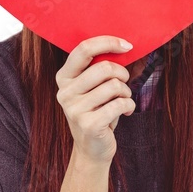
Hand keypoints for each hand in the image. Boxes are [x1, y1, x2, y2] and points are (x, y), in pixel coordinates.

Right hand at [55, 36, 135, 165]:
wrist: (91, 149)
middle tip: (123, 83)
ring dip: (126, 92)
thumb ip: (99, 68)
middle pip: (104, 68)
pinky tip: (125, 112)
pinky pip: (119, 104)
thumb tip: (124, 46)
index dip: (108, 42)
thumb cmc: (97, 111)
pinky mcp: (89, 124)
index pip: (83, 49)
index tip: (127, 46)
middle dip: (122, 74)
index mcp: (64, 77)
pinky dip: (129, 105)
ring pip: (114, 86)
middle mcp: (65, 92)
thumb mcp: (92, 87)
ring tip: (122, 100)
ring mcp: (74, 109)